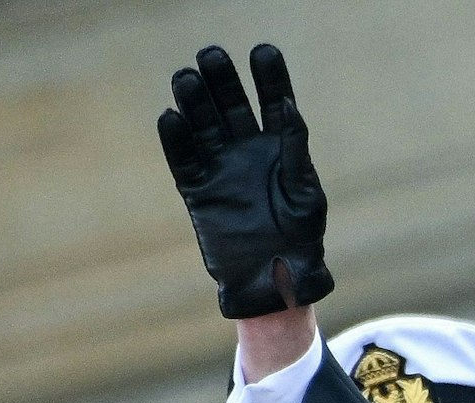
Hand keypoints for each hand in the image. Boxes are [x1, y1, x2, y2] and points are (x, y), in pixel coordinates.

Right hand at [158, 43, 332, 318]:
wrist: (274, 280)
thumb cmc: (300, 238)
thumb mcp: (305, 192)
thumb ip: (294, 148)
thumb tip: (287, 106)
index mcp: (280, 147)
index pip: (273, 101)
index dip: (268, 76)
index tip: (262, 52)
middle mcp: (247, 151)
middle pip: (230, 105)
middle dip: (221, 80)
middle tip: (210, 56)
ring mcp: (221, 169)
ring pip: (202, 126)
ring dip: (193, 102)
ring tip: (184, 78)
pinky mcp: (199, 191)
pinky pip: (183, 160)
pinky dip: (175, 140)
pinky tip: (169, 117)